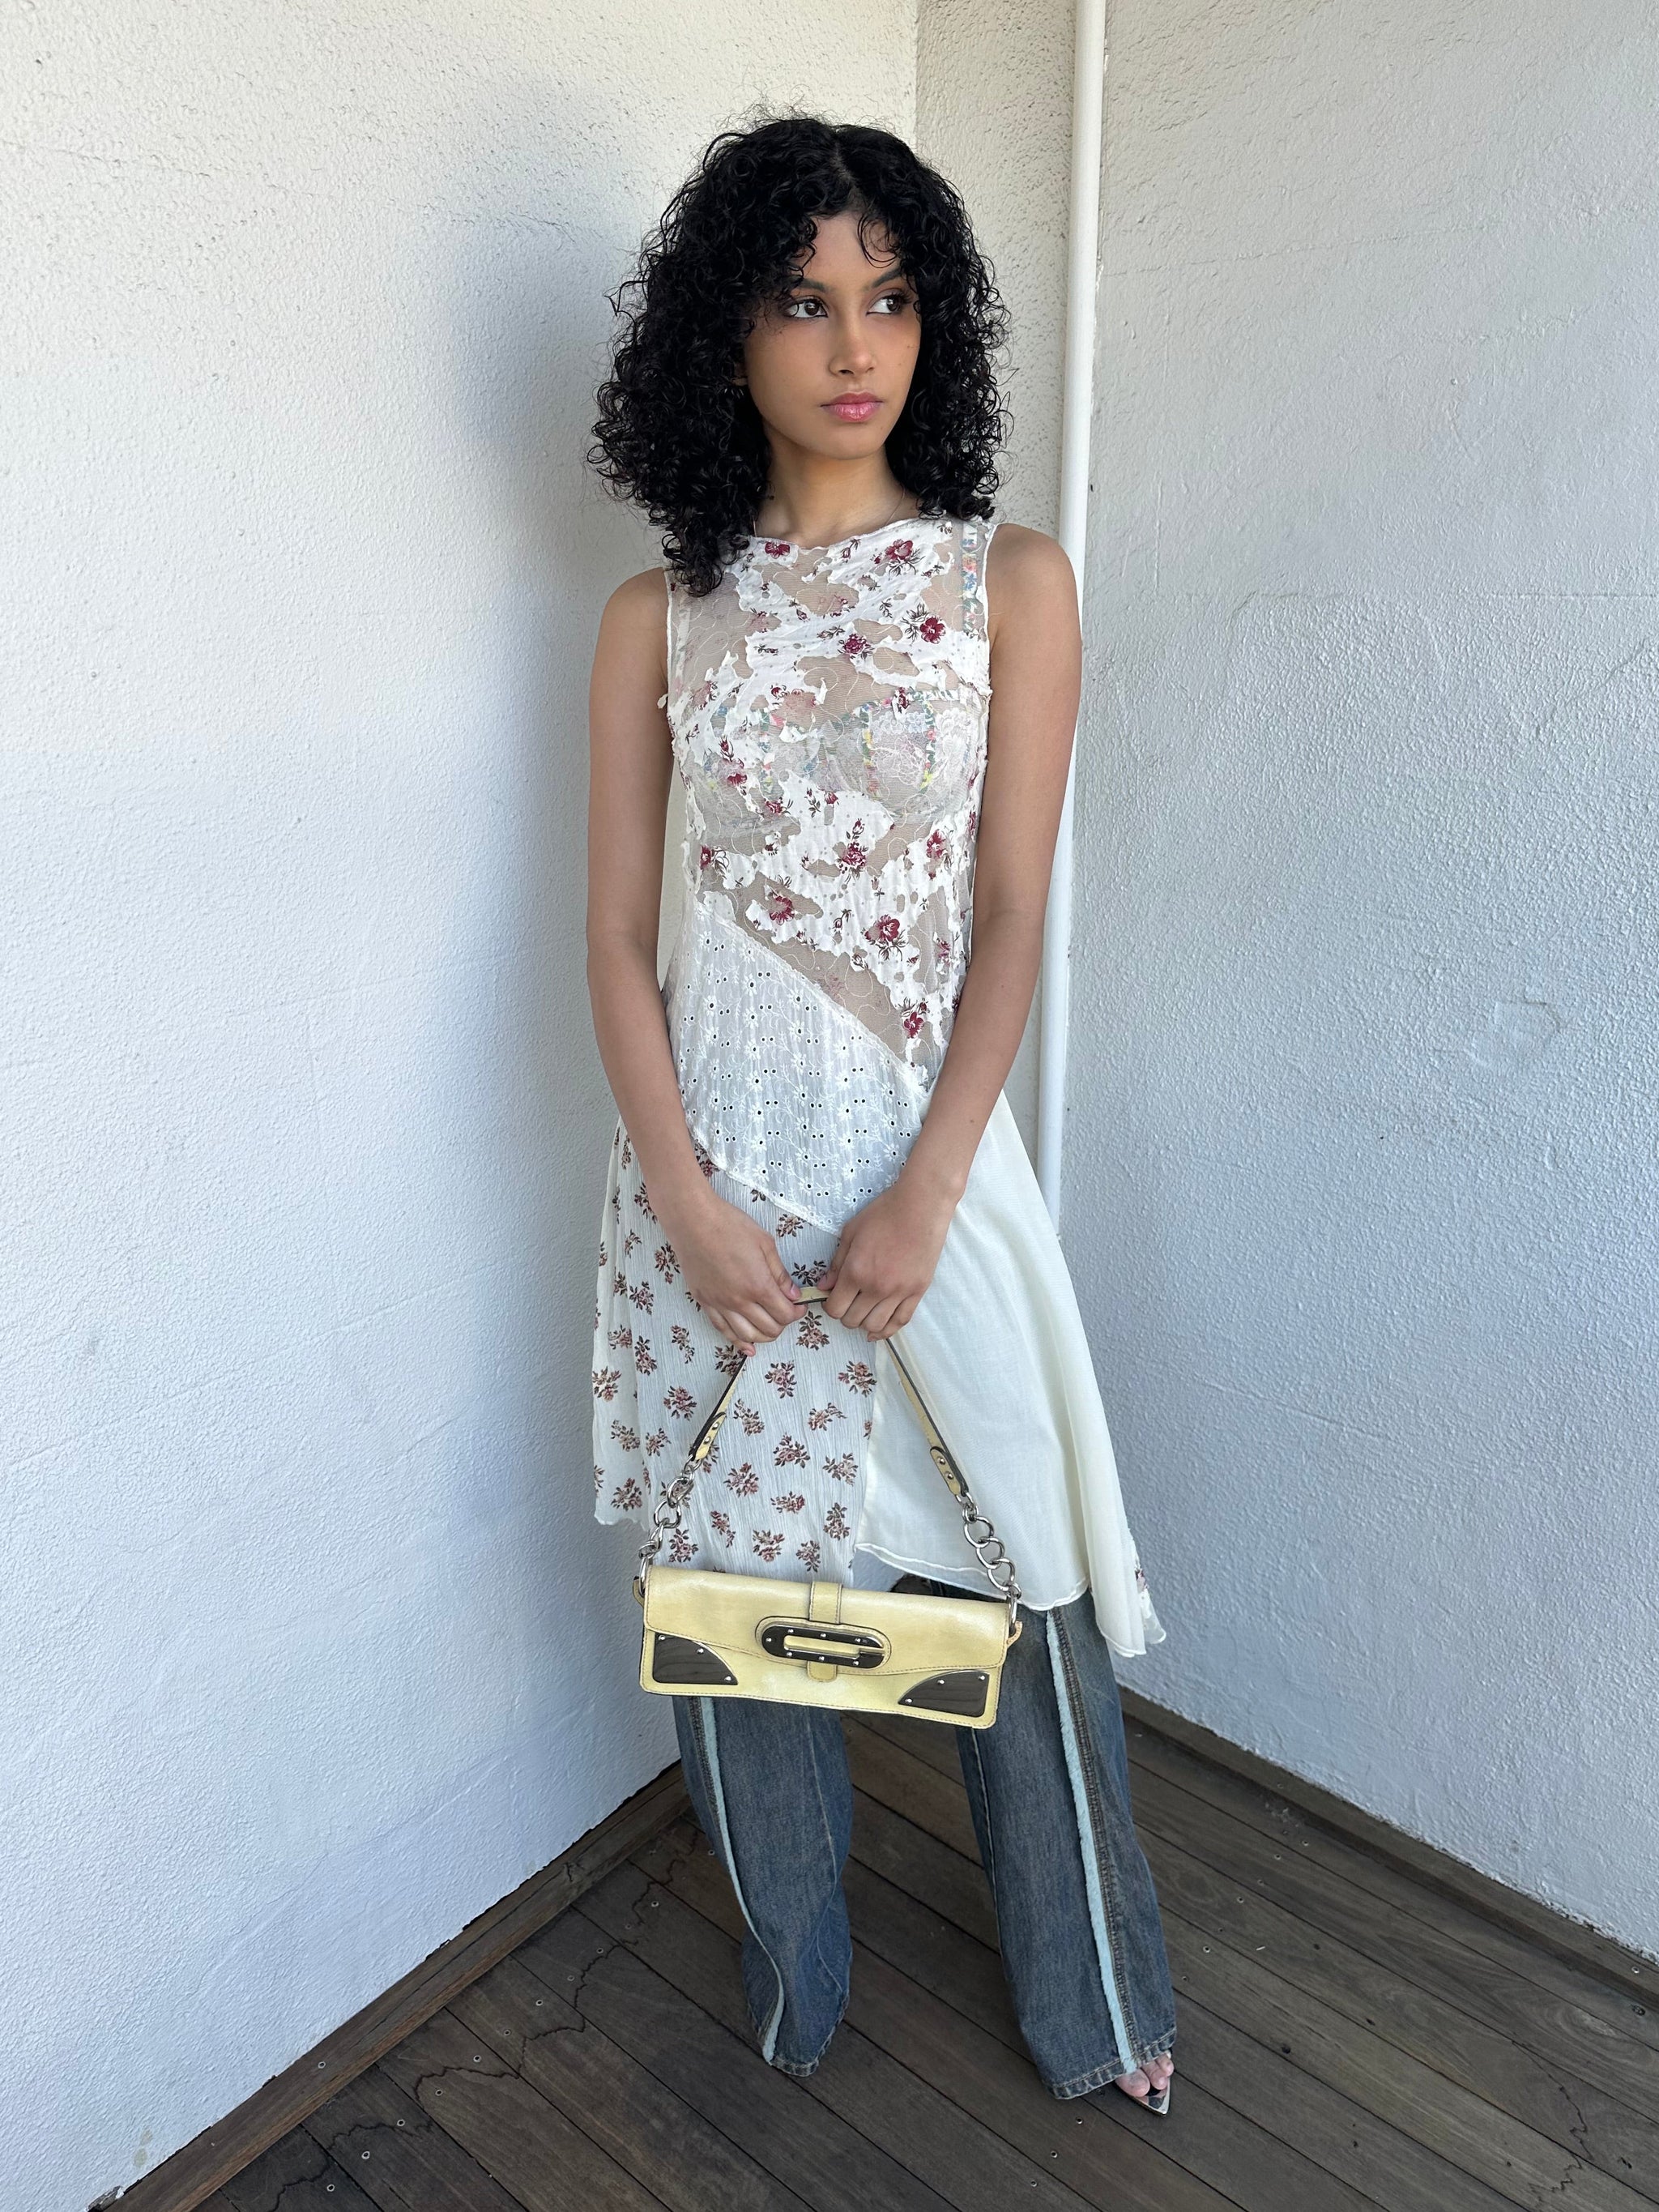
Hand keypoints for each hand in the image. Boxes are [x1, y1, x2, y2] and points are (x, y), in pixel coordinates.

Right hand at [656, 1186, 805, 1353]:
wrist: (693, 1221)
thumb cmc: (729, 1225)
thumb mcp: (764, 1243)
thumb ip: (780, 1273)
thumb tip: (793, 1294)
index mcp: (758, 1285)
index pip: (784, 1314)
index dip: (796, 1313)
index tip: (799, 1305)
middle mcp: (739, 1300)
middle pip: (769, 1328)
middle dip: (783, 1324)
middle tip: (786, 1312)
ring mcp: (719, 1303)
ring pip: (747, 1335)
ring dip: (763, 1336)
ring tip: (770, 1327)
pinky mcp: (704, 1301)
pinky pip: (722, 1330)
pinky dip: (737, 1341)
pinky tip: (746, 1346)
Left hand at [819, 1170, 956, 1340]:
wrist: (921, 1206)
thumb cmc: (884, 1213)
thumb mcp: (851, 1232)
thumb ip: (836, 1263)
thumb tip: (823, 1286)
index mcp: (856, 1271)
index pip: (835, 1308)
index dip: (829, 1307)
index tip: (832, 1299)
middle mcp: (876, 1286)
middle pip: (852, 1320)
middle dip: (845, 1315)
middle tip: (847, 1303)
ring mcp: (899, 1291)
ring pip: (875, 1325)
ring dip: (864, 1323)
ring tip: (863, 1312)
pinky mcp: (917, 1291)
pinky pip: (901, 1321)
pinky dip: (887, 1330)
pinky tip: (878, 1330)